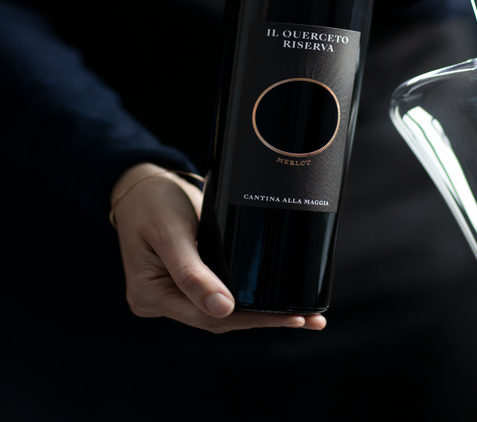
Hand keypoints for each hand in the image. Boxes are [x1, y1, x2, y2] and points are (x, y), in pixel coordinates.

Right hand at [111, 163, 326, 332]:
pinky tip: (274, 301)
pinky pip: (219, 294)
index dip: (251, 319)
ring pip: (222, 311)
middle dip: (263, 318)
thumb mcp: (172, 233)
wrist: (142, 184)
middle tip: (307, 318)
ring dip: (259, 312)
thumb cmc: (152, 202)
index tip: (289, 317)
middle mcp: (160, 301)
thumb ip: (192, 273)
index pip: (208, 317)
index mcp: (149, 295)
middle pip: (217, 319)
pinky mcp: (186, 281)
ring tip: (301, 315)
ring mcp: (173, 293)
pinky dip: (246, 297)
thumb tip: (222, 309)